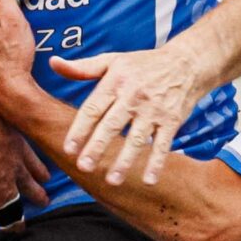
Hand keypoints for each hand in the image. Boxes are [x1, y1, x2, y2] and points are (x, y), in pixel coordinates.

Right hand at [0, 104, 50, 212]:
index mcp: (15, 143)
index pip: (32, 156)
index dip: (38, 165)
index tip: (45, 172)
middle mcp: (17, 165)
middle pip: (33, 176)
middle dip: (40, 184)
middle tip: (46, 189)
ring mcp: (10, 183)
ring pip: (27, 194)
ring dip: (36, 198)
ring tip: (42, 204)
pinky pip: (10, 214)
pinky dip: (13, 222)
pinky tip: (16, 228)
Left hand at [51, 41, 213, 186]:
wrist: (187, 62)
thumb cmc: (143, 64)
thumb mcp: (112, 60)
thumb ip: (82, 68)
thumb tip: (53, 63)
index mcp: (115, 82)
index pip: (93, 108)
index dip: (80, 129)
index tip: (68, 148)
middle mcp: (133, 96)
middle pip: (112, 125)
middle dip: (97, 147)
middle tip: (84, 167)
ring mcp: (154, 110)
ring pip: (137, 139)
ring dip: (125, 161)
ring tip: (112, 181)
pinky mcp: (172, 120)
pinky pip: (163, 144)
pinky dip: (157, 162)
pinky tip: (149, 180)